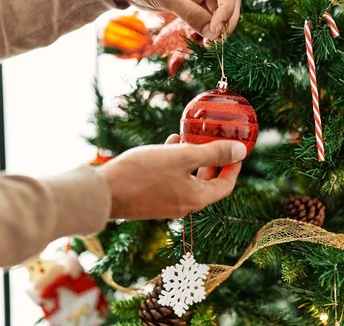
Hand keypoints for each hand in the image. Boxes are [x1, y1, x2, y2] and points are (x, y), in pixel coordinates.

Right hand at [97, 135, 246, 219]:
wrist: (102, 193)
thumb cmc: (143, 173)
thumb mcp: (182, 157)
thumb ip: (212, 153)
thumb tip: (241, 151)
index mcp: (196, 198)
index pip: (225, 185)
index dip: (233, 167)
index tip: (236, 150)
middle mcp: (183, 205)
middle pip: (207, 184)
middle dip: (213, 162)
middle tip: (215, 143)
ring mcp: (165, 204)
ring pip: (187, 179)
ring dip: (192, 159)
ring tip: (190, 138)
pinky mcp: (150, 199)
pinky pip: (170, 180)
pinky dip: (174, 163)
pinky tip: (168, 144)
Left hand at [98, 0, 240, 39]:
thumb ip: (191, 14)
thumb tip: (213, 34)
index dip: (227, 9)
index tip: (217, 28)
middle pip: (228, 0)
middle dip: (225, 20)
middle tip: (218, 40)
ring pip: (219, 11)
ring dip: (217, 28)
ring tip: (209, 44)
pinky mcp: (193, 2)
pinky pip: (206, 17)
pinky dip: (207, 29)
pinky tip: (204, 40)